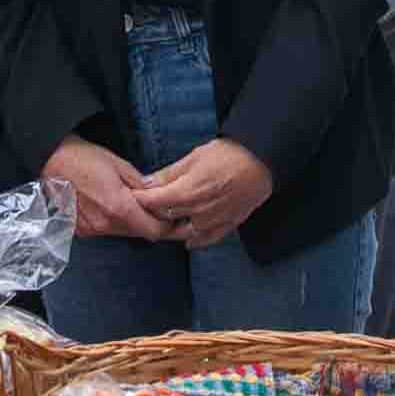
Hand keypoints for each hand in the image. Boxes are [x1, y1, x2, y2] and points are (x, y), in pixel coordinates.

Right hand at [43, 135, 170, 240]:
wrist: (51, 159)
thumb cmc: (85, 157)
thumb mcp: (120, 165)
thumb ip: (142, 185)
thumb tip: (157, 197)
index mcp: (119, 208)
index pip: (154, 232)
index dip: (166, 226)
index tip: (170, 216)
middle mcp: (105, 224)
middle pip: (138, 234)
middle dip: (149, 223)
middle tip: (154, 209)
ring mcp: (91, 229)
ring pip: (121, 233)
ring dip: (130, 223)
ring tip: (129, 204)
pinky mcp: (80, 230)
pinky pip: (104, 231)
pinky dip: (112, 222)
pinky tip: (108, 206)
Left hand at [140, 139, 275, 250]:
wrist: (262, 161)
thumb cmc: (228, 154)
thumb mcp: (194, 157)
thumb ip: (169, 174)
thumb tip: (145, 183)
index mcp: (187, 192)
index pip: (154, 203)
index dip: (140, 199)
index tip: (132, 196)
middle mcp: (198, 212)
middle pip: (166, 218)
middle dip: (153, 213)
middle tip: (146, 207)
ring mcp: (213, 221)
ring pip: (184, 232)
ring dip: (172, 228)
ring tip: (164, 222)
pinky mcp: (228, 224)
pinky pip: (208, 239)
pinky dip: (197, 240)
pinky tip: (189, 240)